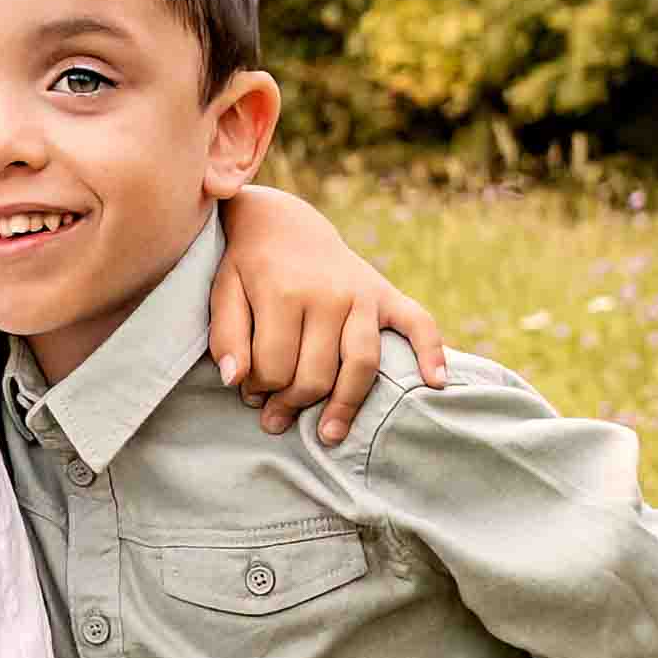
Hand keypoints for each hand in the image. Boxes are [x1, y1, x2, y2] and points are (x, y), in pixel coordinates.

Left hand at [207, 192, 449, 447]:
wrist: (283, 223)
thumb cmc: (248, 266)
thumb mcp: (222, 292)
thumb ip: (226, 336)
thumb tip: (235, 380)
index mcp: (285, 293)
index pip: (275, 368)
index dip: (259, 391)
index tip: (250, 396)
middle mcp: (330, 295)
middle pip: (317, 375)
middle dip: (293, 404)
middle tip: (276, 418)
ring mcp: (362, 295)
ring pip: (362, 365)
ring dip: (346, 405)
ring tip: (329, 435)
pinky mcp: (386, 294)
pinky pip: (419, 323)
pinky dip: (432, 352)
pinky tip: (434, 384)